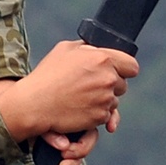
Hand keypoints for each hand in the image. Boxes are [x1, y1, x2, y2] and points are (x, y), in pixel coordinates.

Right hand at [0, 39, 137, 143]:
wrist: (34, 104)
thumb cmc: (46, 75)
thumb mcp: (64, 49)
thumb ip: (88, 48)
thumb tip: (97, 49)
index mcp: (102, 58)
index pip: (132, 65)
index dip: (124, 69)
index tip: (116, 72)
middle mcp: (108, 79)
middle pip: (123, 85)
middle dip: (110, 85)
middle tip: (88, 85)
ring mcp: (105, 99)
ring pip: (114, 101)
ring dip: (102, 100)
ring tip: (79, 97)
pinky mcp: (100, 117)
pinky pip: (106, 116)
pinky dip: (95, 114)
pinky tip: (78, 108)